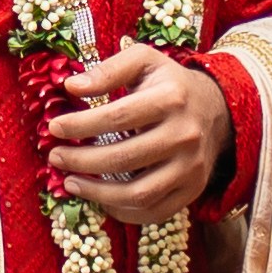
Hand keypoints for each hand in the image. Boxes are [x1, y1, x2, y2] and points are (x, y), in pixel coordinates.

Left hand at [51, 44, 233, 224]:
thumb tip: (71, 86)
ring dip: (97, 193)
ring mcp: (191, 168)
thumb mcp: (143, 61)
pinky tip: (100, 199)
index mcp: (171, 99)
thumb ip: (108, 70)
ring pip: (138, 193)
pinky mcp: (192, 190)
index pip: (117, 117)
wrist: (217, 110)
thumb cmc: (169, 84)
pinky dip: (122, 211)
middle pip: (124, 158)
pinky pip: (153, 212)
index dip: (80, 125)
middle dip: (82, 161)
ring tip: (70, 183)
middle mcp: (185, 135)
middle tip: (56, 157)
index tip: (54, 128)